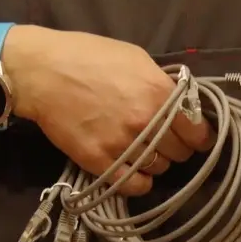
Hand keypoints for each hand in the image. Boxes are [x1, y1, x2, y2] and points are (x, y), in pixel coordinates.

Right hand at [3, 26, 213, 195]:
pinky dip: (139, 181)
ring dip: (156, 162)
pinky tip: (134, 169)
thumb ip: (161, 82)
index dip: (199, 136)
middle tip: (164, 139)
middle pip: (180, 153)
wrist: (41, 71)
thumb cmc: (88, 56)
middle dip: (176, 147)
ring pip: (159, 169)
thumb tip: (180, 102)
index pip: (198, 131)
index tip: (194, 136)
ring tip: (143, 150)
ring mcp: (122, 145)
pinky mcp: (99, 161)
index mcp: (158, 93)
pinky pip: (133, 185)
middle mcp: (146, 122)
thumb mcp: (135, 58)